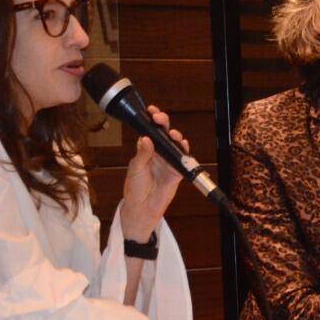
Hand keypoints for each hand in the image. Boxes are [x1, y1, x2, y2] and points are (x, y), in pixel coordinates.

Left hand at [119, 105, 187, 240]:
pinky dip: (184, 151)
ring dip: (175, 136)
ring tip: (172, 134)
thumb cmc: (134, 188)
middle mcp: (157, 153)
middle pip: (163, 133)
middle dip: (163, 123)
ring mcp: (168, 161)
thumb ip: (142, 154)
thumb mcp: (135, 169)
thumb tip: (145, 138)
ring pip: (174, 144)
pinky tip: (183, 144)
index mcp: (145, 150)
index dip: (151, 120)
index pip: (149, 131)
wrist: (142, 208)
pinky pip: (183, 159)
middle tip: (160, 119)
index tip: (151, 111)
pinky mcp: (177, 171)